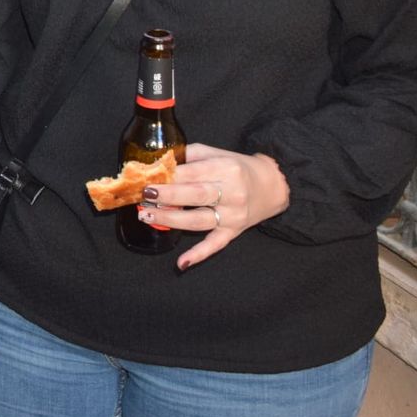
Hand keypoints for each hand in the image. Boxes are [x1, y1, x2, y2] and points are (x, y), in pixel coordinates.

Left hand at [141, 142, 289, 270]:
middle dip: (166, 195)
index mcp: (225, 169)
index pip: (193, 172)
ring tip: (147, 215)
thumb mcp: (216, 153)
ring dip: (171, 219)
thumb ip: (189, 154)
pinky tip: (182, 262)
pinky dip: (199, 254)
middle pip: (195, 195)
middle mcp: (231, 193)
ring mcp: (233, 215)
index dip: (168, 175)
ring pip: (199, 220)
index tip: (146, 177)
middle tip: (143, 195)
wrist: (273, 186)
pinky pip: (215, 245)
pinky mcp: (234, 232)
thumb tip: (159, 160)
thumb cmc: (238, 167)